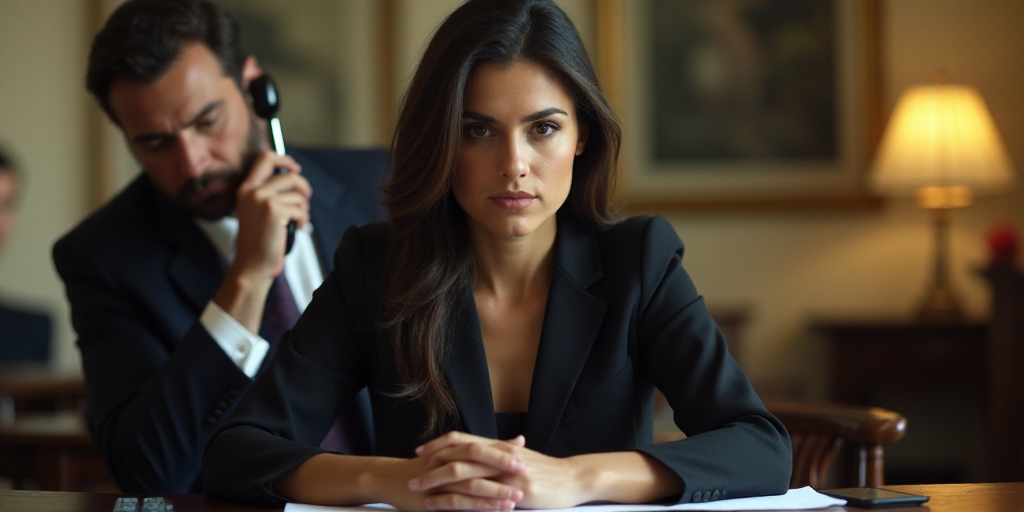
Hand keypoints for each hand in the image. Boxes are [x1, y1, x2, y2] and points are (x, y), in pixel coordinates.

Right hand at [232, 149, 309, 281]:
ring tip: (297, 221)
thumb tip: (294, 177)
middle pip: (289, 175)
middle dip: (303, 186)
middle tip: (306, 198)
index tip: (295, 169)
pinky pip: (300, 209)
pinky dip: (302, 219)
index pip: (265, 158)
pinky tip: (296, 228)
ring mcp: (262, 199)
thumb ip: (269, 193)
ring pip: (298, 195)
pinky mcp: (274, 210)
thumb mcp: (258, 211)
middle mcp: (252, 191)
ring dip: (303, 209)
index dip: (284, 159)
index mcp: (246, 188)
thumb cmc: (260, 241)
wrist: (253, 264)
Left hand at [415, 433, 587, 509]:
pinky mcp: (513, 492)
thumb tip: (484, 453)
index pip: (463, 439)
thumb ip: (501, 454)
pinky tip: (444, 506)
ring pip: (465, 473)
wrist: (574, 479)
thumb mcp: (522, 457)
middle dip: (432, 464)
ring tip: (420, 490)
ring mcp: (506, 473)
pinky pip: (480, 495)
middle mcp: (499, 455)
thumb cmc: (548, 471)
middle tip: (412, 472)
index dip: (439, 443)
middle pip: (458, 454)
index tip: (420, 450)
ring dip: (438, 482)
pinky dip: (458, 500)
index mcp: (499, 446)